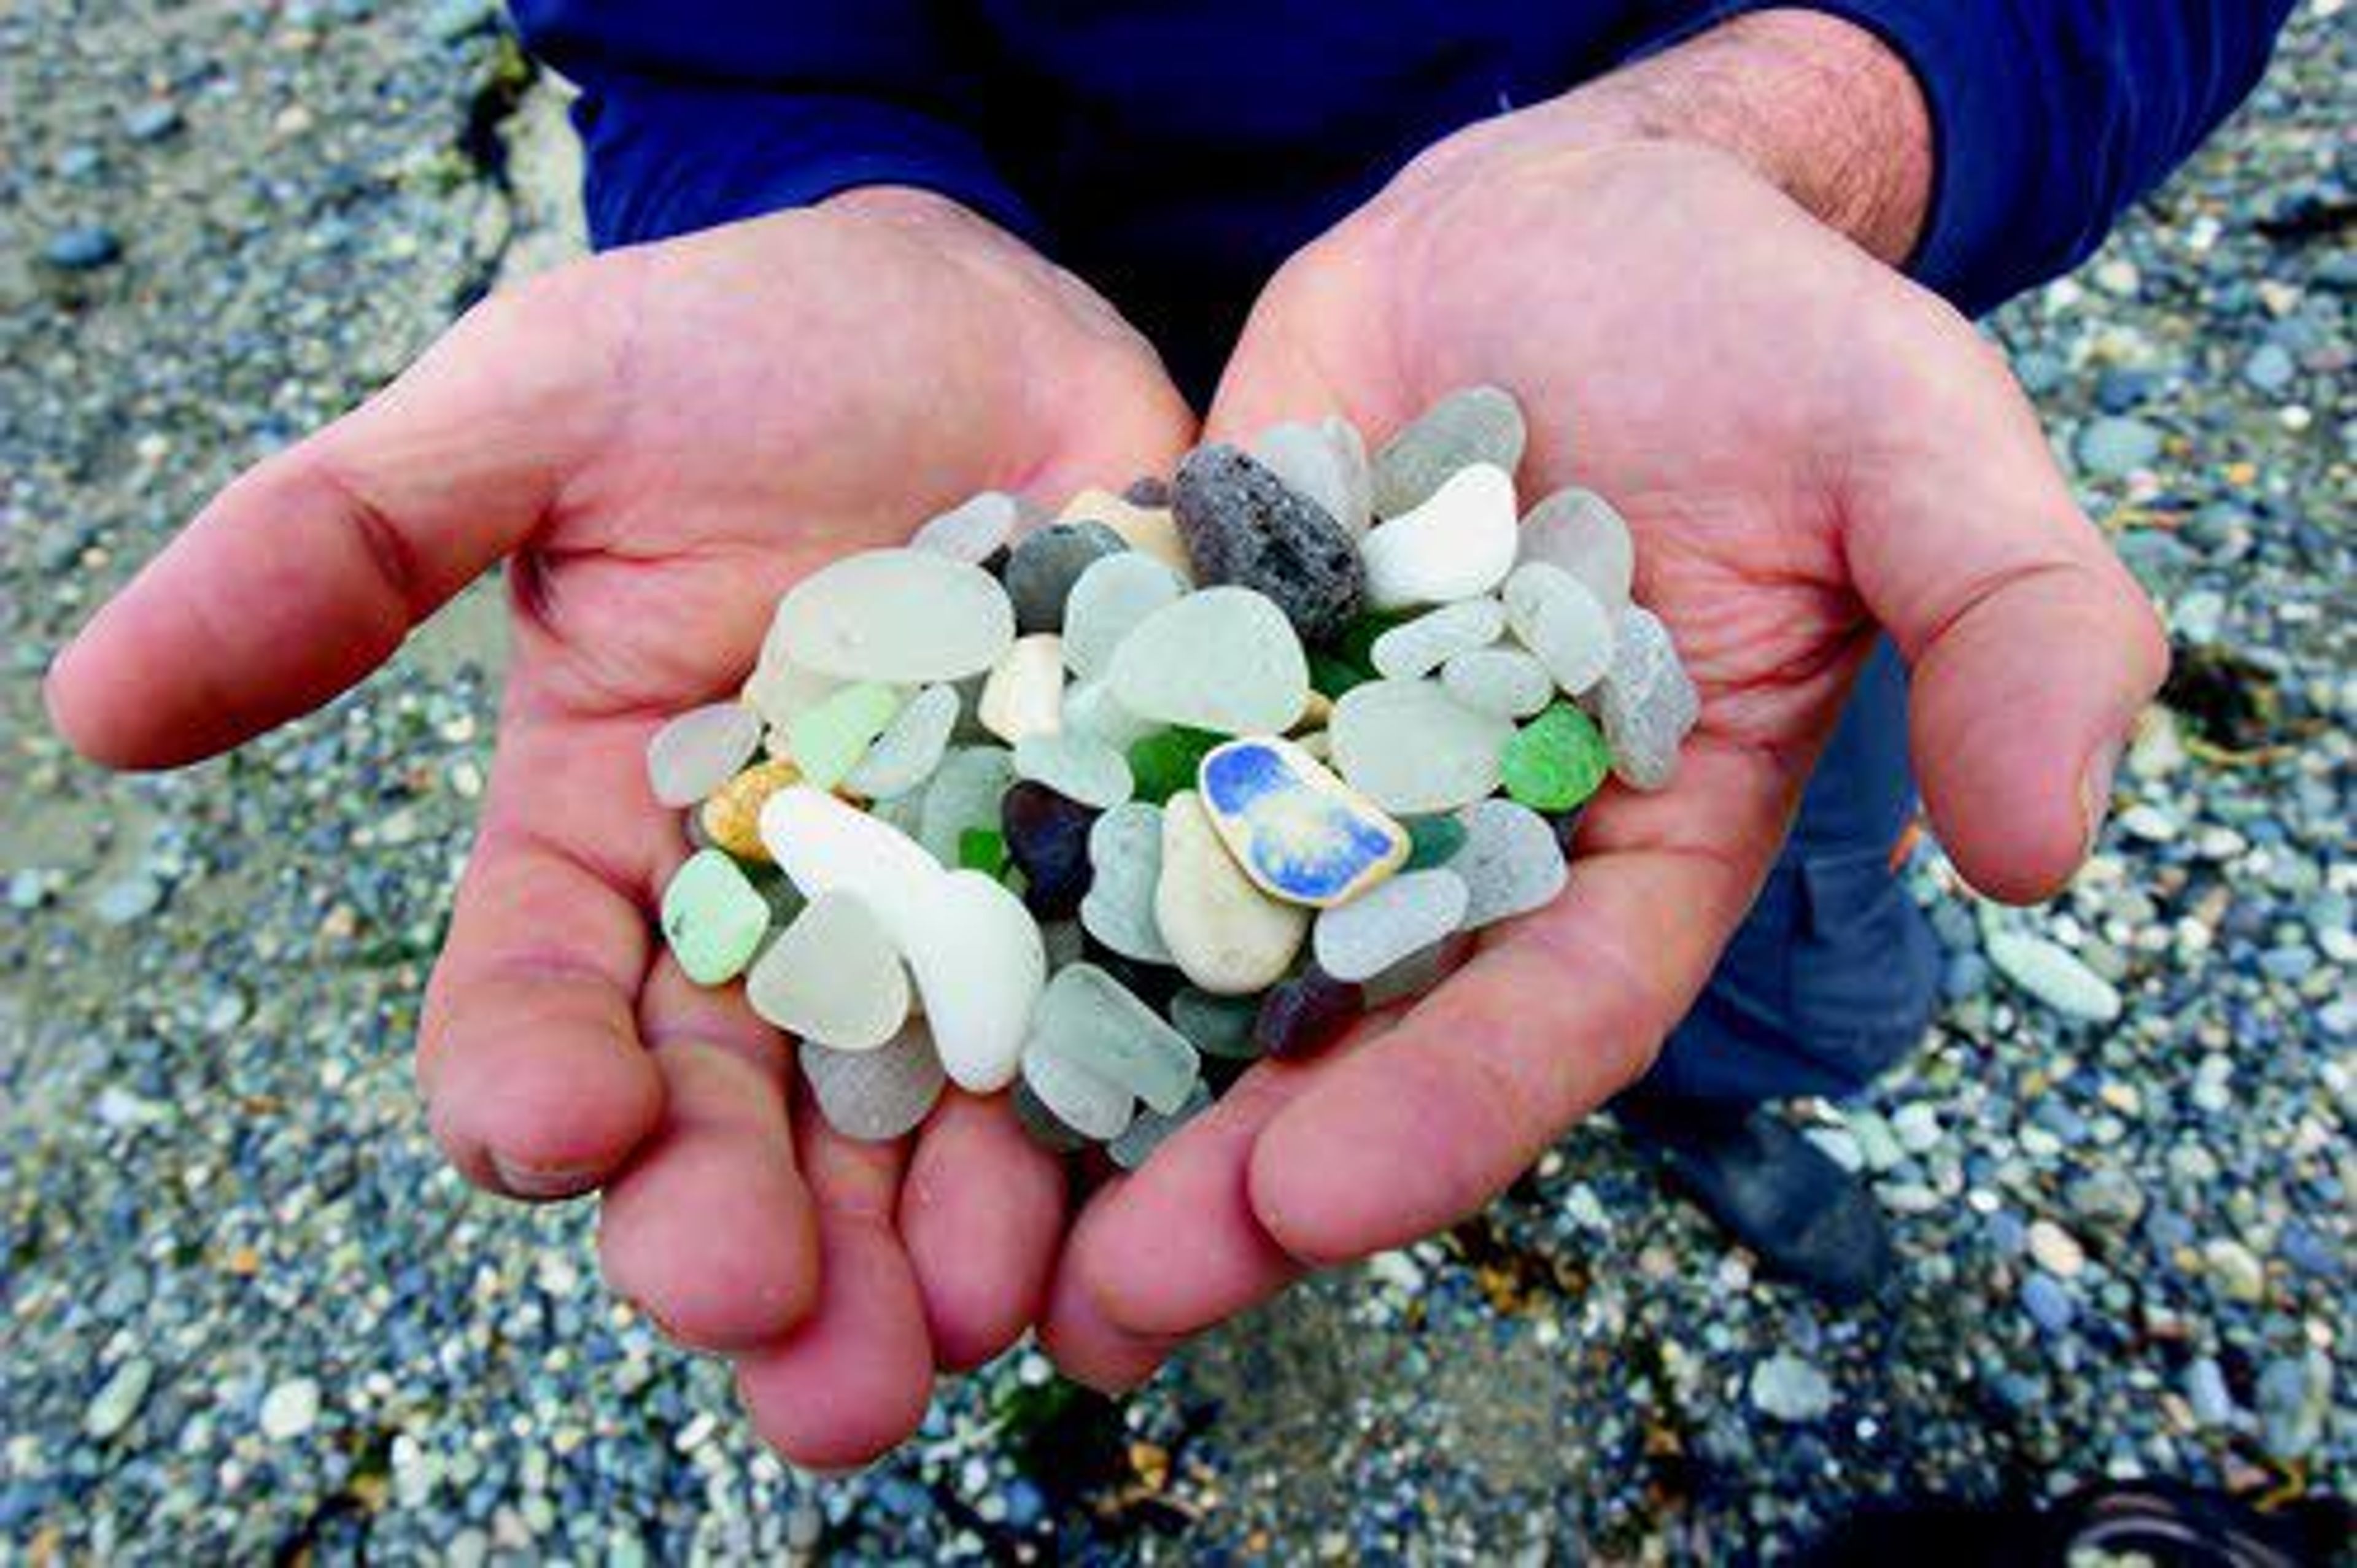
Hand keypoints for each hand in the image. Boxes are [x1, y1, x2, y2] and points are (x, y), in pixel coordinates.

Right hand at [46, 192, 1194, 1463]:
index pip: (541, 992)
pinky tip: (1111, 1220)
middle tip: (792, 1360)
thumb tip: (97, 706)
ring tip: (956, 1337)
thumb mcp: (534, 409)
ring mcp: (952, 904)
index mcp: (610, 832)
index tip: (553, 1136)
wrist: (967, 315)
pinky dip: (1109, 1118)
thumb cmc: (732, 349)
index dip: (534, 1078)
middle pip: (741, 1106)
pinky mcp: (1105, 872)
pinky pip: (1107, 1013)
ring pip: (924, 1114)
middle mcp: (777, 907)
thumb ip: (342, 544)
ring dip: (935, 1243)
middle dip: (752, 1234)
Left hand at [1040, 61, 2165, 1381]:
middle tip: (1107, 1305)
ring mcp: (1307, 768)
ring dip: (1097, 1093)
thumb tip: (2047, 838)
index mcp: (1631, 844)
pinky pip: (1090, 794)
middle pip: (1348, 1039)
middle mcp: (1458, 844)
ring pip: (1196, 957)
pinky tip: (906, 980)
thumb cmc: (1760, 324)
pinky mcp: (1188, 678)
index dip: (1445, 1118)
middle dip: (1234, 1174)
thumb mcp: (1917, 441)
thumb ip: (2013, 621)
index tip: (1320, 1203)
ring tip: (982, 1228)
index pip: (1546, 1018)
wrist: (1565, 216)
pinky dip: (1011, 887)